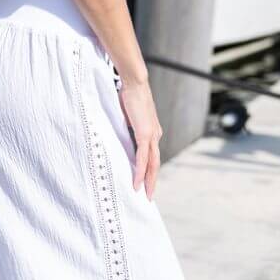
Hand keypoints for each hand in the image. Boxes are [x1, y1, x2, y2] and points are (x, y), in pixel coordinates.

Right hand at [118, 77, 161, 199]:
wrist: (135, 84)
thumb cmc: (130, 96)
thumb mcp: (129, 116)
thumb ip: (129, 127)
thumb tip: (123, 133)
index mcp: (152, 131)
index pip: (152, 155)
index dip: (150, 169)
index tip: (146, 181)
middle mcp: (155, 135)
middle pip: (156, 163)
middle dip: (153, 181)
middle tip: (149, 195)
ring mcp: (152, 136)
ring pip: (152, 164)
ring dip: (149, 180)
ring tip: (145, 194)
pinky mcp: (145, 134)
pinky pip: (143, 158)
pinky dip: (140, 171)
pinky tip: (137, 182)